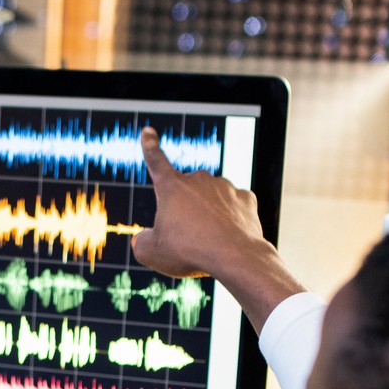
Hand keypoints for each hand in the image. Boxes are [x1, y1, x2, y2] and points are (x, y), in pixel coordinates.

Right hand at [130, 126, 305, 327]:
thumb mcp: (151, 253)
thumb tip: (144, 238)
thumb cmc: (189, 252)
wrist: (234, 257)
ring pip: (211, 201)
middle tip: (187, 240)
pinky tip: (229, 235)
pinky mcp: (246, 198)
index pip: (156, 161)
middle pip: (186, 195)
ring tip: (209, 242)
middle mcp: (199, 179)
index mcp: (171, 187)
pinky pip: (233, 207)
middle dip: (184, 213)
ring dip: (208, 217)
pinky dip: (230, 221)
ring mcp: (225, 186)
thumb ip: (142, 242)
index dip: (150, 146)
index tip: (148, 131)